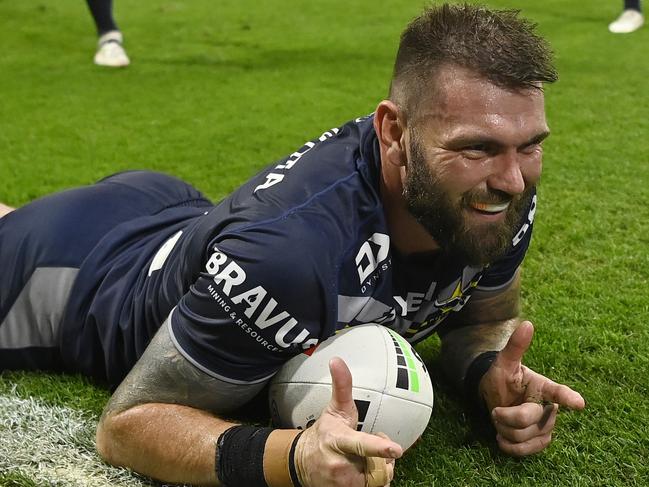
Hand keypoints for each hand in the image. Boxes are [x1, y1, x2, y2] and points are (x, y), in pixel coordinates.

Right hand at [294, 357, 402, 486]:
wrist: (300, 462)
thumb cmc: (325, 433)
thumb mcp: (335, 409)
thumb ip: (342, 386)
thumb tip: (336, 360)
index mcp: (338, 441)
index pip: (361, 444)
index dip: (379, 446)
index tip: (396, 449)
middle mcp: (339, 465)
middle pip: (379, 466)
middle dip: (382, 457)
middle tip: (372, 447)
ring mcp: (341, 484)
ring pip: (379, 480)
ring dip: (378, 471)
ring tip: (362, 462)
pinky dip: (373, 482)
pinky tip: (361, 474)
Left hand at [479, 321, 584, 456]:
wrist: (495, 397)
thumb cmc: (502, 378)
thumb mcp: (504, 362)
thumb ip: (515, 346)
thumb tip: (527, 324)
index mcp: (542, 386)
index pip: (557, 392)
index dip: (567, 398)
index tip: (579, 403)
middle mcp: (548, 407)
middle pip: (527, 419)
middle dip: (505, 416)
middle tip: (497, 409)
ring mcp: (546, 425)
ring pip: (524, 436)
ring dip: (504, 431)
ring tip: (501, 420)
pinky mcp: (540, 440)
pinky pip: (527, 451)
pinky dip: (510, 447)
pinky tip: (503, 438)